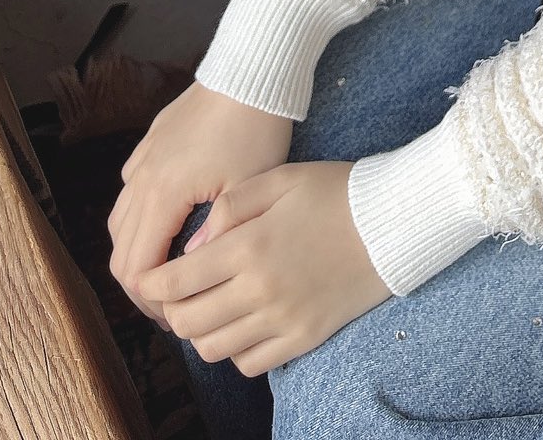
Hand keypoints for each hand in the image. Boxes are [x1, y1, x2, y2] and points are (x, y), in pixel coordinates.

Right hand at [108, 81, 293, 332]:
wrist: (251, 72)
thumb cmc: (256, 130)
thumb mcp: (245, 191)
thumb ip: (214, 237)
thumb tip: (190, 272)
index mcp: (161, 196)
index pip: (135, 271)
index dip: (152, 302)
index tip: (180, 315)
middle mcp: (140, 180)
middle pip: (120, 253)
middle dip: (141, 287)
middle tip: (174, 303)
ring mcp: (142, 158)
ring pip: (120, 222)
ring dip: (137, 252)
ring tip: (169, 269)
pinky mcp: (150, 142)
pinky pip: (131, 190)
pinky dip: (140, 217)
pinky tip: (169, 221)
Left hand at [138, 162, 391, 375]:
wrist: (394, 220)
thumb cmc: (335, 191)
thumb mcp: (279, 178)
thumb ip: (229, 207)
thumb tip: (192, 247)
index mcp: (249, 247)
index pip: (176, 283)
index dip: (152, 284)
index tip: (149, 278)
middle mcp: (261, 290)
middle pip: (188, 324)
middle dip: (172, 311)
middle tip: (180, 292)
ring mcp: (284, 319)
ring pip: (214, 349)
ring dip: (201, 332)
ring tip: (211, 307)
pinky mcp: (305, 338)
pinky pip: (250, 364)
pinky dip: (236, 350)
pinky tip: (244, 323)